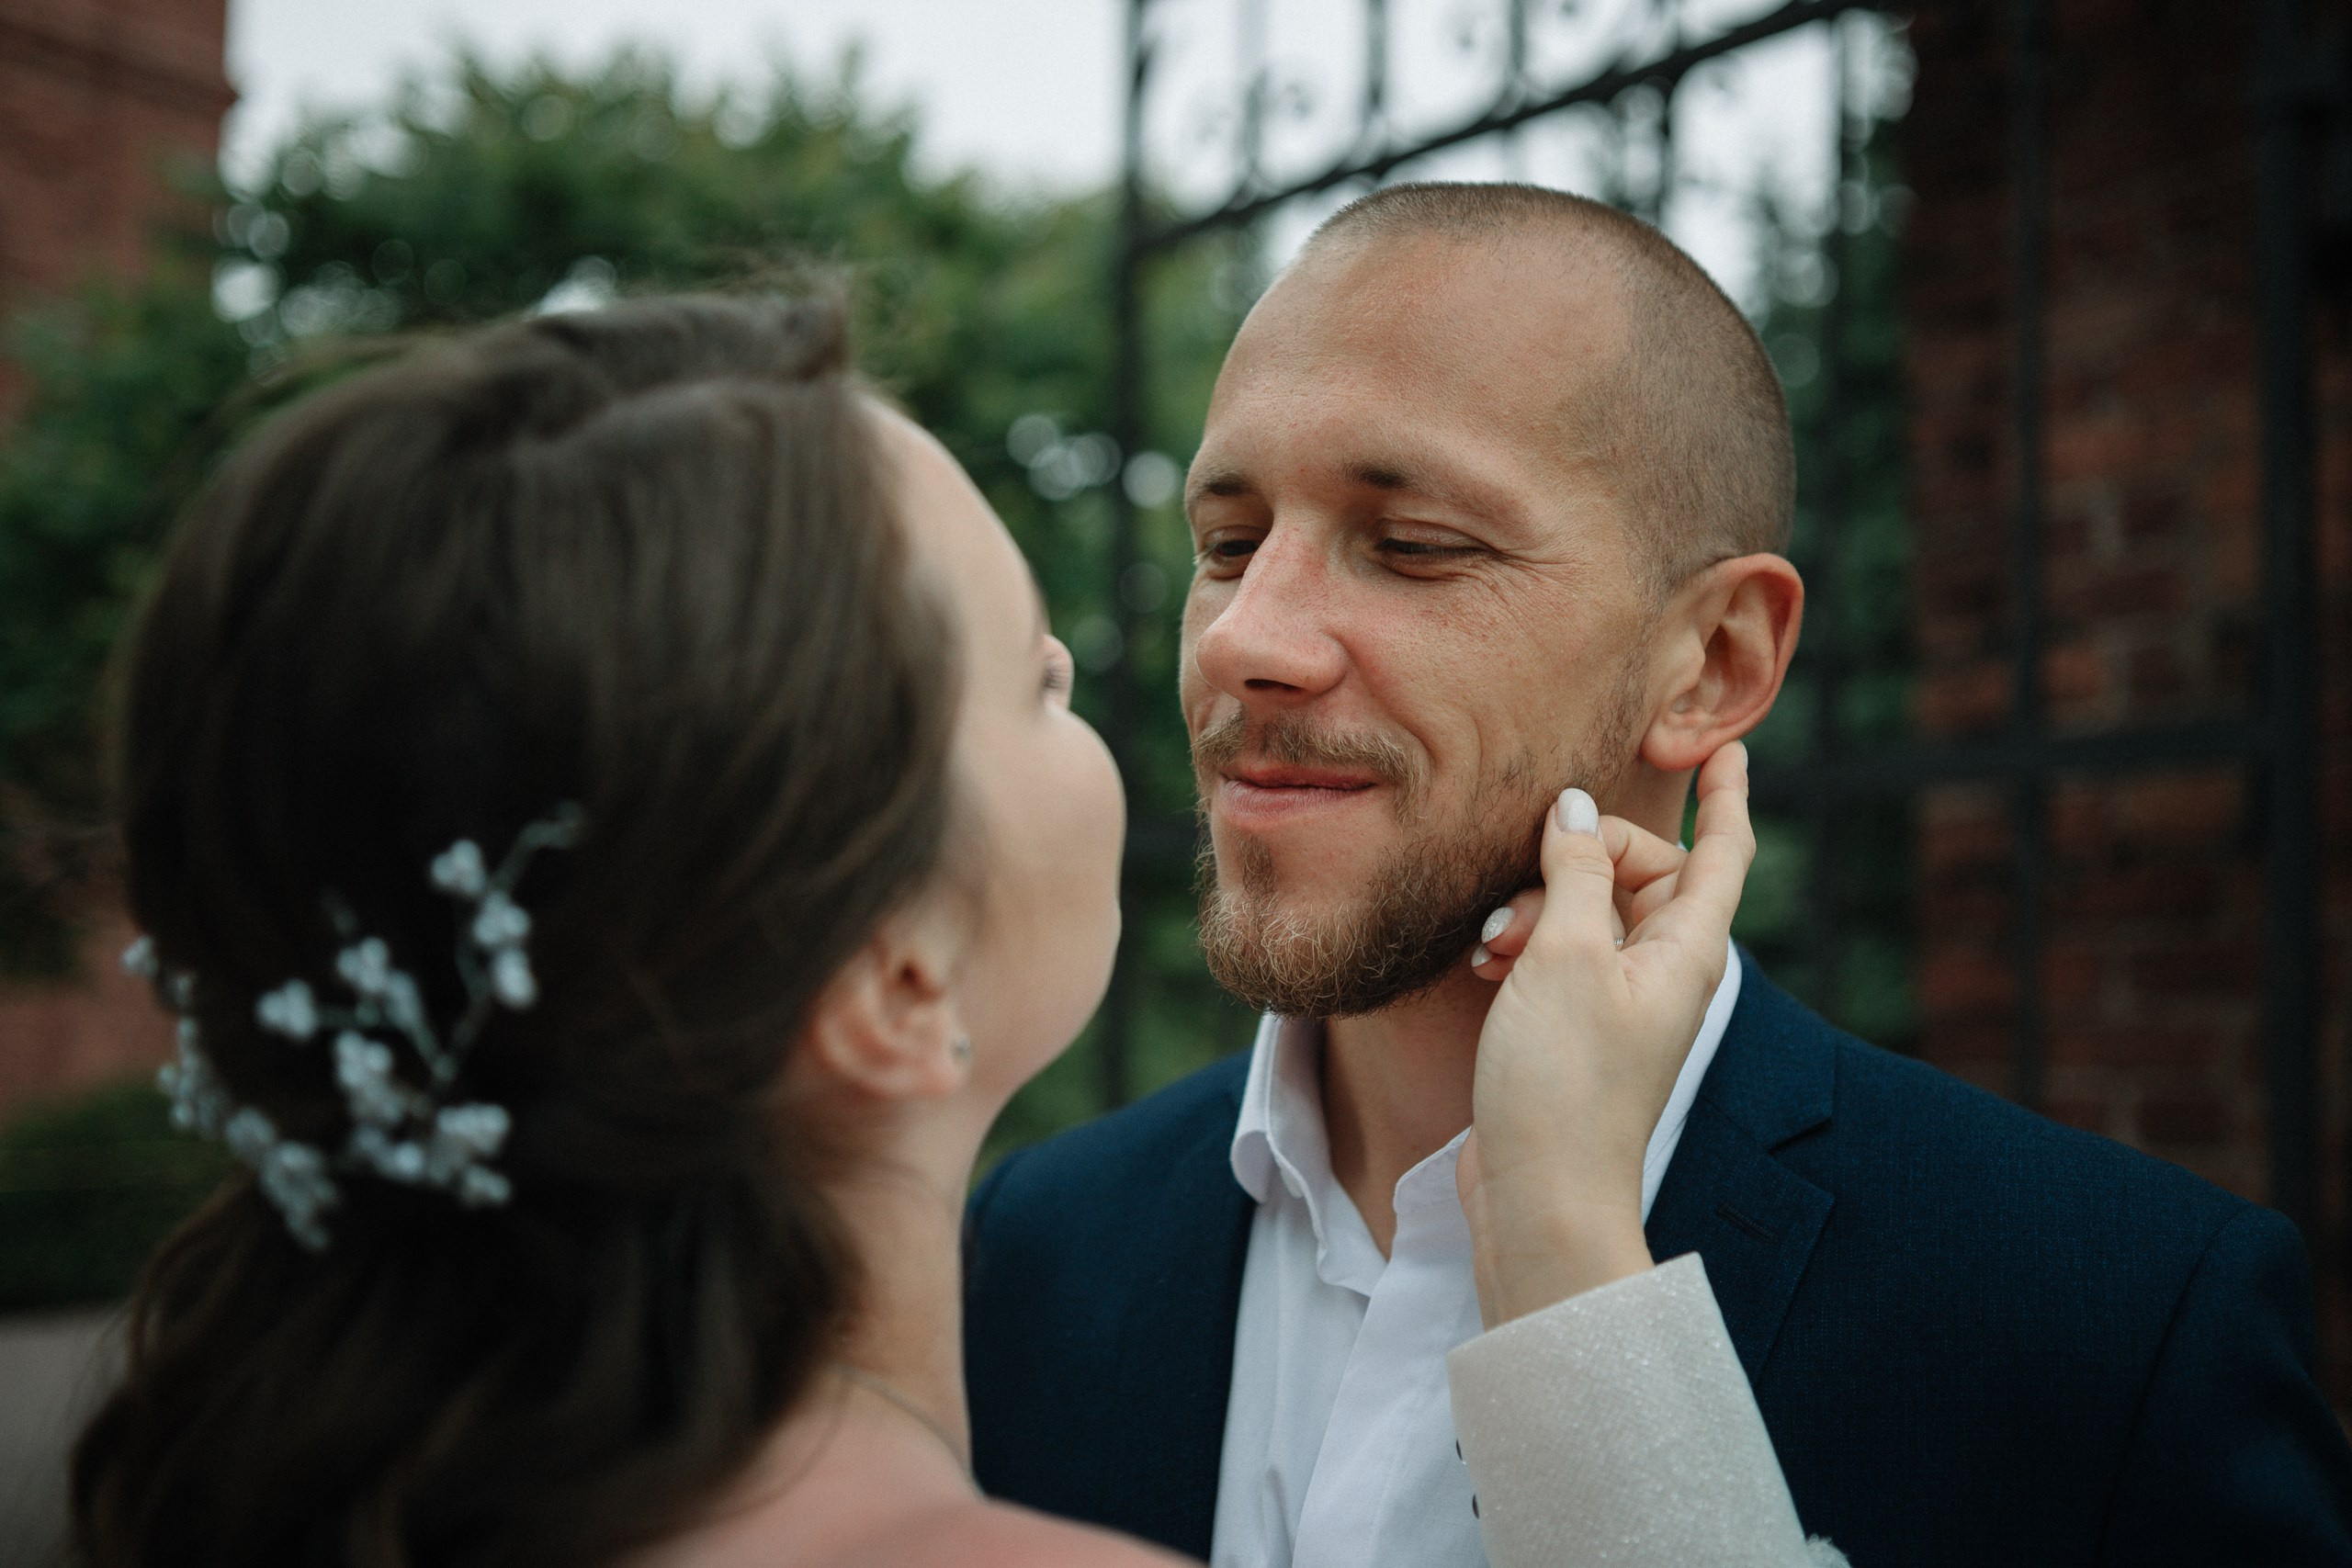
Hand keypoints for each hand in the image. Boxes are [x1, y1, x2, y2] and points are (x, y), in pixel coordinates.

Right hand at [1455, 742, 1755, 1328]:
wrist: (1541, 1194)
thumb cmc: (1563, 1081)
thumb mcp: (1564, 956)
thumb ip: (1574, 872)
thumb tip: (1577, 808)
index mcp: (1688, 950)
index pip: (1722, 852)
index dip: (1728, 796)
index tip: (1729, 747)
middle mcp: (1663, 972)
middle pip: (1641, 873)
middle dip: (1579, 861)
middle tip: (1522, 899)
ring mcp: (1620, 1003)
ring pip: (1589, 913)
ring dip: (1537, 907)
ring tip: (1491, 943)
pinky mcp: (1577, 1030)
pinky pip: (1559, 955)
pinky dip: (1524, 945)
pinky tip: (1483, 962)